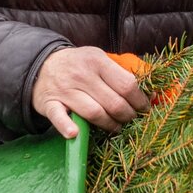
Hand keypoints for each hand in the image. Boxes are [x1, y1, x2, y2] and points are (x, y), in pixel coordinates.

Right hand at [32, 46, 150, 137]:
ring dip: (109, 125)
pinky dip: (66, 126)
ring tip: (115, 128)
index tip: (144, 109)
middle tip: (130, 120)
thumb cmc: (79, 65)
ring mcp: (65, 90)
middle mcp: (81, 74)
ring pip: (94, 113)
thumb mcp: (99, 59)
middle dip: (128, 116)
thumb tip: (151, 93)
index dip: (140, 101)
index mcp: (97, 61)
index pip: (126, 84)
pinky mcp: (50, 103)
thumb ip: (121, 72)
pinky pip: (59, 117)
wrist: (41, 65)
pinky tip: (75, 134)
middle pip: (114, 102)